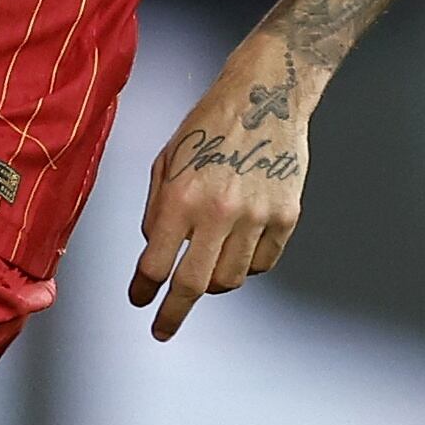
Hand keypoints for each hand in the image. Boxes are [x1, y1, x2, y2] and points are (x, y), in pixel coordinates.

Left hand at [128, 35, 311, 341]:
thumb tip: (154, 252)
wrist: (266, 95)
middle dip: (172, 314)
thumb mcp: (166, 160)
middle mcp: (219, 212)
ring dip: (213, 283)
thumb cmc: (208, 124)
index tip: (138, 301)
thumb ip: (157, 209)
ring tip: (206, 266)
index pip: (155, 263)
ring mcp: (257, 216)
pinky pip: (262, 263)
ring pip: (230, 280)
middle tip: (162, 328)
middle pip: (192, 285)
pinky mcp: (286, 216)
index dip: (143, 290)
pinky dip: (247, 265)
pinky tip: (238, 246)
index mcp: (182, 196)